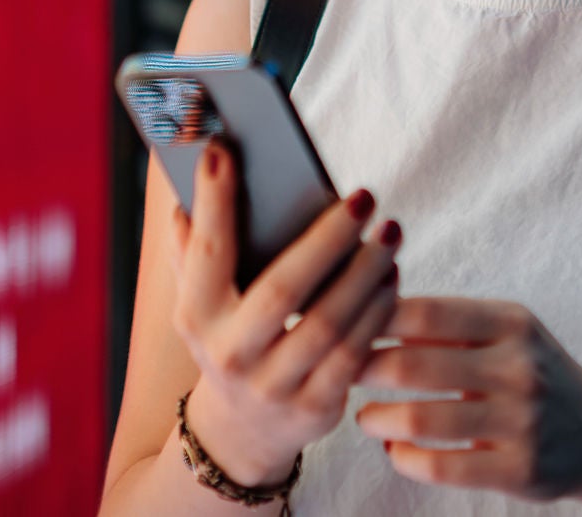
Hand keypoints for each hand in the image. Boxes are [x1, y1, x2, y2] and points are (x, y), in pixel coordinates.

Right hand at [166, 136, 403, 484]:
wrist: (241, 431)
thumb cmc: (228, 338)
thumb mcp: (200, 302)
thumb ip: (193, 247)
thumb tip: (191, 178)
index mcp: (196, 316)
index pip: (207, 251)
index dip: (213, 201)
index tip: (225, 149)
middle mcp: (230, 354)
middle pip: (284, 289)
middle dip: (327, 238)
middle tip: (364, 197)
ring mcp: (273, 386)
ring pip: (329, 323)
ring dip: (366, 272)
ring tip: (389, 231)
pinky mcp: (315, 409)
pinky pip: (355, 354)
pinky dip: (377, 312)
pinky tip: (391, 277)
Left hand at [351, 296, 581, 512]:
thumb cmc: (535, 374)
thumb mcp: (508, 334)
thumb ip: (450, 322)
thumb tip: (367, 298)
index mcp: (511, 323)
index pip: (426, 312)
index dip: (374, 316)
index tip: (342, 322)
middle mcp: (519, 367)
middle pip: (414, 364)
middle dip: (362, 366)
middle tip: (337, 368)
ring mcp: (521, 421)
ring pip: (419, 419)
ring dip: (375, 417)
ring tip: (362, 414)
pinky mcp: (518, 470)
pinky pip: (439, 466)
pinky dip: (403, 457)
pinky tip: (393, 447)